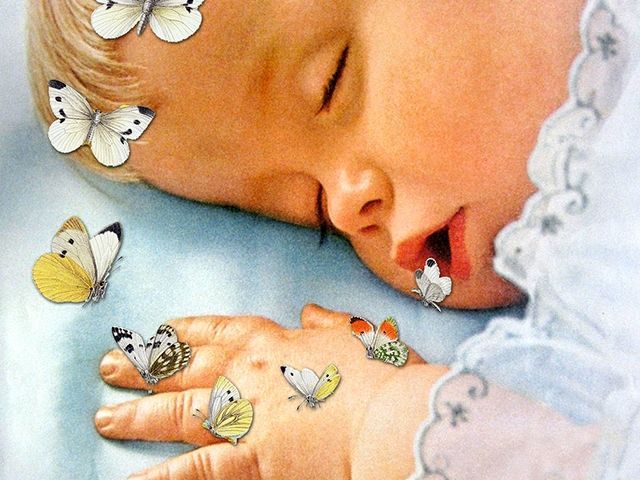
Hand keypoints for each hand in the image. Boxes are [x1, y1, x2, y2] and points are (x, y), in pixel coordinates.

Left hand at [95, 304, 445, 478]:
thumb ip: (328, 323)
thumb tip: (308, 311)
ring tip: (104, 417)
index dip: (183, 331)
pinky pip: (195, 469)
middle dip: (145, 367)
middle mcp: (247, 374)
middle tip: (108, 366)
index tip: (156, 330)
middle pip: (183, 368)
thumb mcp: (359, 337)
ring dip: (138, 415)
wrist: (389, 418)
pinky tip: (130, 479)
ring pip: (177, 413)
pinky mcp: (249, 459)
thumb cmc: (380, 376)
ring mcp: (243, 416)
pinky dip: (162, 476)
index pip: (215, 331)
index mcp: (273, 342)